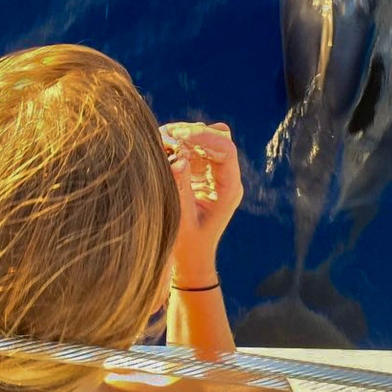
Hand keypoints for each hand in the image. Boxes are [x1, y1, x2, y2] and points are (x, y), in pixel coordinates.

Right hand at [159, 122, 242, 280]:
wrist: (191, 259)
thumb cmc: (188, 244)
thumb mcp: (181, 218)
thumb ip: (181, 188)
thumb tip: (180, 158)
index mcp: (229, 189)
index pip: (226, 150)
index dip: (204, 138)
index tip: (179, 138)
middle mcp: (226, 178)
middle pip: (219, 139)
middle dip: (194, 133)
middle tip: (166, 135)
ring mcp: (215, 174)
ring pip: (207, 141)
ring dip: (185, 136)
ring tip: (162, 140)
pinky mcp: (202, 174)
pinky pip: (195, 150)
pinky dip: (179, 144)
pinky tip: (162, 147)